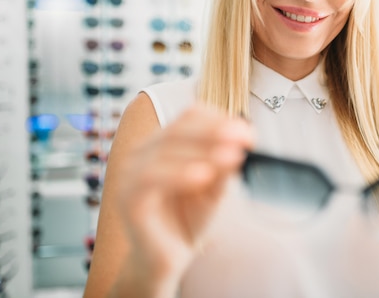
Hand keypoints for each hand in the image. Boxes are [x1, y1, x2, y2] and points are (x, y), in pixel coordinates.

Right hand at [116, 102, 254, 285]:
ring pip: (165, 149)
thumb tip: (242, 141)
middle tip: (244, 139)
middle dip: (215, 132)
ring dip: (202, 150)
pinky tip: (204, 176)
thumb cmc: (189, 220)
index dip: (220, 120)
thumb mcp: (215, 189)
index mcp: (163, 143)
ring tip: (232, 157)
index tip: (250, 133)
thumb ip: (224, 167)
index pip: (189, 116)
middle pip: (178, 129)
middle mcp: (142, 153)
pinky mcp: (128, 198)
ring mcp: (131, 174)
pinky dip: (179, 173)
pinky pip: (151, 178)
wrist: (165, 262)